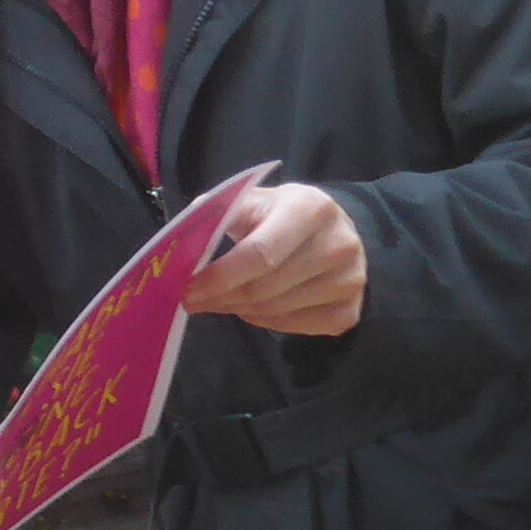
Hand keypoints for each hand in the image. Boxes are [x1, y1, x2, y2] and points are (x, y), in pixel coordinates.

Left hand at [181, 182, 367, 337]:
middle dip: (221, 297)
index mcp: (310, 208)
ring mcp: (348, 281)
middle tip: (195, 300)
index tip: (188, 288)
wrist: (339, 231)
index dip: (219, 276)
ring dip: (238, 309)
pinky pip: (292, 328)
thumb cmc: (286, 215)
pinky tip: (253, 308)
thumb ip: (222, 212)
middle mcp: (338, 245)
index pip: (259, 253)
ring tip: (221, 300)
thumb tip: (181, 239)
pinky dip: (264, 322)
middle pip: (264, 288)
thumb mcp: (259, 200)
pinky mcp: (349, 311)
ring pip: (275, 310)